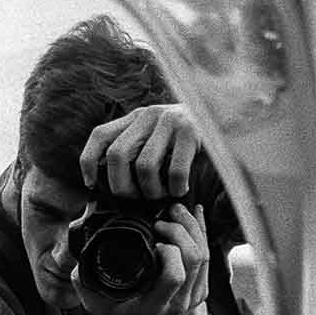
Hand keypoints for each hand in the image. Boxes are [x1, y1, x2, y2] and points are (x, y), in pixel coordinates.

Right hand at [72, 203, 209, 314]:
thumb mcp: (96, 305)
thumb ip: (84, 285)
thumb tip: (79, 265)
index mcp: (155, 305)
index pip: (174, 276)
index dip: (169, 252)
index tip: (154, 238)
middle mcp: (178, 303)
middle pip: (194, 259)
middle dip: (182, 230)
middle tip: (164, 217)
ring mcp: (193, 298)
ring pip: (204, 256)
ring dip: (193, 228)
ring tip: (177, 211)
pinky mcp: (200, 291)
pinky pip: (208, 259)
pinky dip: (203, 233)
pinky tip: (196, 215)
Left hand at [80, 104, 199, 200]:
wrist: (226, 118)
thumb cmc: (185, 142)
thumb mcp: (155, 139)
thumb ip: (134, 151)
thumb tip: (102, 184)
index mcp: (135, 118)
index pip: (100, 136)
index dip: (89, 161)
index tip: (92, 185)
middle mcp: (148, 115)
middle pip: (117, 155)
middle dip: (121, 186)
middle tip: (135, 199)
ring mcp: (170, 121)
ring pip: (144, 166)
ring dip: (150, 191)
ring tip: (161, 196)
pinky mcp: (191, 132)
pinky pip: (174, 171)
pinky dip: (175, 189)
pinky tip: (180, 190)